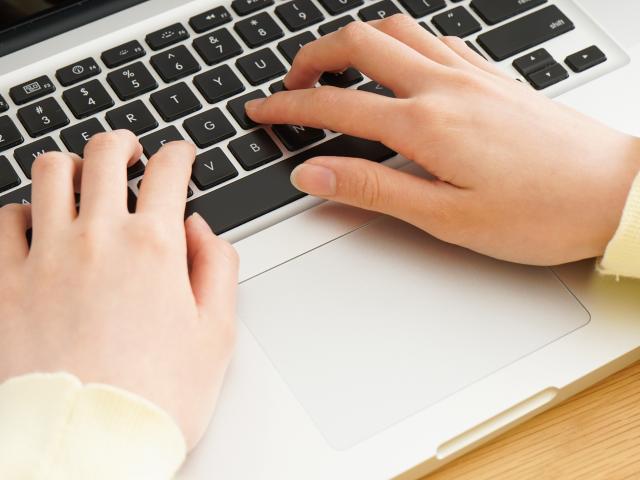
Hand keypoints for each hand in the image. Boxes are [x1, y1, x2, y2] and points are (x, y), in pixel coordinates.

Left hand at [0, 131, 237, 448]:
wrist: (89, 445)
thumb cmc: (157, 395)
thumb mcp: (217, 332)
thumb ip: (217, 265)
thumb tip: (199, 228)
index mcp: (154, 248)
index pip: (170, 172)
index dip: (181, 153)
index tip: (181, 156)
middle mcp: (98, 239)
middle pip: (105, 155)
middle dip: (124, 142)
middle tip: (131, 152)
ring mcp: (45, 257)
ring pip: (48, 173)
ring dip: (70, 165)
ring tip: (80, 178)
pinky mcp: (4, 285)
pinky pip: (3, 222)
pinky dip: (20, 213)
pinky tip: (35, 226)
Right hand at [246, 15, 639, 264]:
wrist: (612, 193)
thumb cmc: (537, 212)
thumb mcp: (443, 216)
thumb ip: (372, 188)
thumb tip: (313, 174)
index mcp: (425, 124)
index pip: (335, 105)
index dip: (289, 107)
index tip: (263, 111)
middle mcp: (444, 87)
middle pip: (360, 43)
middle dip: (313, 57)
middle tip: (292, 82)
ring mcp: (470, 74)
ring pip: (397, 29)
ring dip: (356, 40)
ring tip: (336, 65)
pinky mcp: (492, 76)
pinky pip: (437, 39)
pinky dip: (403, 41)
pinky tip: (402, 63)